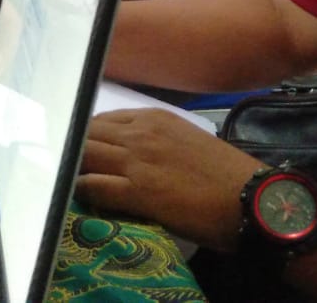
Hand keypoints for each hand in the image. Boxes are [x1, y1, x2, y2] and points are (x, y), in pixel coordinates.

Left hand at [76, 109, 260, 250]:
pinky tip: (81, 198)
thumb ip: (155, 139)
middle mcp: (140, 133)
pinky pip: (93, 185)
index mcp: (154, 117)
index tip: (81, 149)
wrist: (249, 198)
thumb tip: (130, 151)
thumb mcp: (187, 139)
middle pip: (87, 134)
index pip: (103, 120)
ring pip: (84, 155)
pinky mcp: (137, 190)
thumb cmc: (225, 173)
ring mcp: (136, 160)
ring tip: (69, 180)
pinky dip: (81, 190)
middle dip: (74, 149)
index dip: (88, 136)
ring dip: (74, 167)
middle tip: (68, 165)